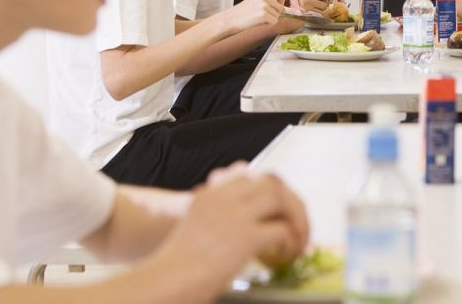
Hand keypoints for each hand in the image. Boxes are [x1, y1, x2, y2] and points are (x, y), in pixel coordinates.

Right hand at [156, 166, 309, 289]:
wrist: (164, 283)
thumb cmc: (173, 268)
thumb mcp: (193, 229)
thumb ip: (217, 218)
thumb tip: (246, 226)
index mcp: (209, 196)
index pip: (251, 177)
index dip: (270, 192)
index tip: (278, 210)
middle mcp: (223, 200)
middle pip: (272, 183)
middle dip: (291, 203)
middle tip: (297, 225)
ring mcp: (235, 217)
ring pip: (282, 198)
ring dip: (296, 218)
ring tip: (298, 240)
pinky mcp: (245, 238)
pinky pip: (283, 230)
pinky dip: (291, 241)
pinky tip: (286, 255)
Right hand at [225, 0, 285, 32]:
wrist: (229, 19)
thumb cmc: (242, 12)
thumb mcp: (255, 0)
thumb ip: (267, 0)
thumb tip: (282, 7)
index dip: (281, 4)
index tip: (276, 10)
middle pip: (281, 7)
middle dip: (277, 13)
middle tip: (266, 17)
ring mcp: (264, 5)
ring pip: (278, 15)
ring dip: (272, 19)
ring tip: (260, 19)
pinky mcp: (263, 14)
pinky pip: (275, 21)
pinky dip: (269, 24)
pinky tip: (260, 23)